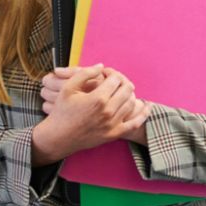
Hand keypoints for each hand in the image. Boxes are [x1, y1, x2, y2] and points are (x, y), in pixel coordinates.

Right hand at [31, 66, 149, 165]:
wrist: (57, 138)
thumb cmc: (61, 112)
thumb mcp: (68, 88)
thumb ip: (86, 73)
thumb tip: (102, 67)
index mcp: (98, 99)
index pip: (116, 79)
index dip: (111, 72)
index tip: (104, 74)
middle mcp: (108, 112)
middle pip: (127, 88)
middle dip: (121, 81)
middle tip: (113, 81)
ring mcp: (112, 124)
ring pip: (131, 102)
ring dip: (128, 93)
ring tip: (120, 90)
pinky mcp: (114, 134)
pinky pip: (135, 123)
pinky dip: (144, 113)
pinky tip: (147, 105)